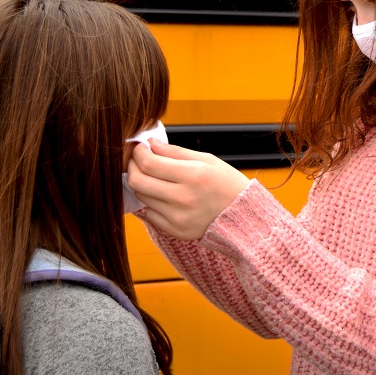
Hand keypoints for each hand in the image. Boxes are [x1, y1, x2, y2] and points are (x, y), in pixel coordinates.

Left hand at [127, 140, 250, 239]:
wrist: (243, 217)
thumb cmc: (227, 184)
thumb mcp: (207, 160)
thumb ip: (175, 152)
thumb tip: (151, 144)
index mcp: (193, 175)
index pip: (149, 163)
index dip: (138, 153)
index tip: (140, 148)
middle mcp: (182, 198)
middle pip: (138, 181)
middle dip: (132, 166)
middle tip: (138, 160)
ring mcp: (177, 217)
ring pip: (141, 197)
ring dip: (141, 183)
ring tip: (152, 176)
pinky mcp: (174, 230)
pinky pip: (150, 213)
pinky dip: (151, 201)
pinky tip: (162, 194)